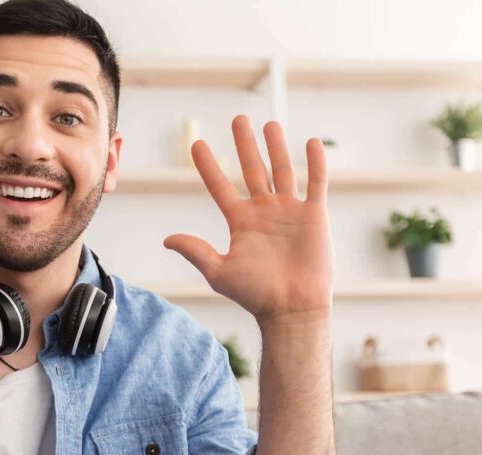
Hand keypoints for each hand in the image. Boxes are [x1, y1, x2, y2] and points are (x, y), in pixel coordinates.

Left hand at [164, 115, 333, 326]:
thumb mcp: (219, 272)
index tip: (197, 144)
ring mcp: (289, 212)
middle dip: (245, 145)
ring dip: (276, 147)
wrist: (291, 307)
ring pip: (283, 171)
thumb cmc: (254, 294)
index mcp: (240, 222)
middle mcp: (264, 212)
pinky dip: (314, 164)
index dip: (208, 166)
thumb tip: (166, 239)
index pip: (220, 187)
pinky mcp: (314, 216)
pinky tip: (309, 144)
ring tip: (270, 124)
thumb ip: (195, 251)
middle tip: (238, 119)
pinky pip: (315, 183)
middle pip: (253, 170)